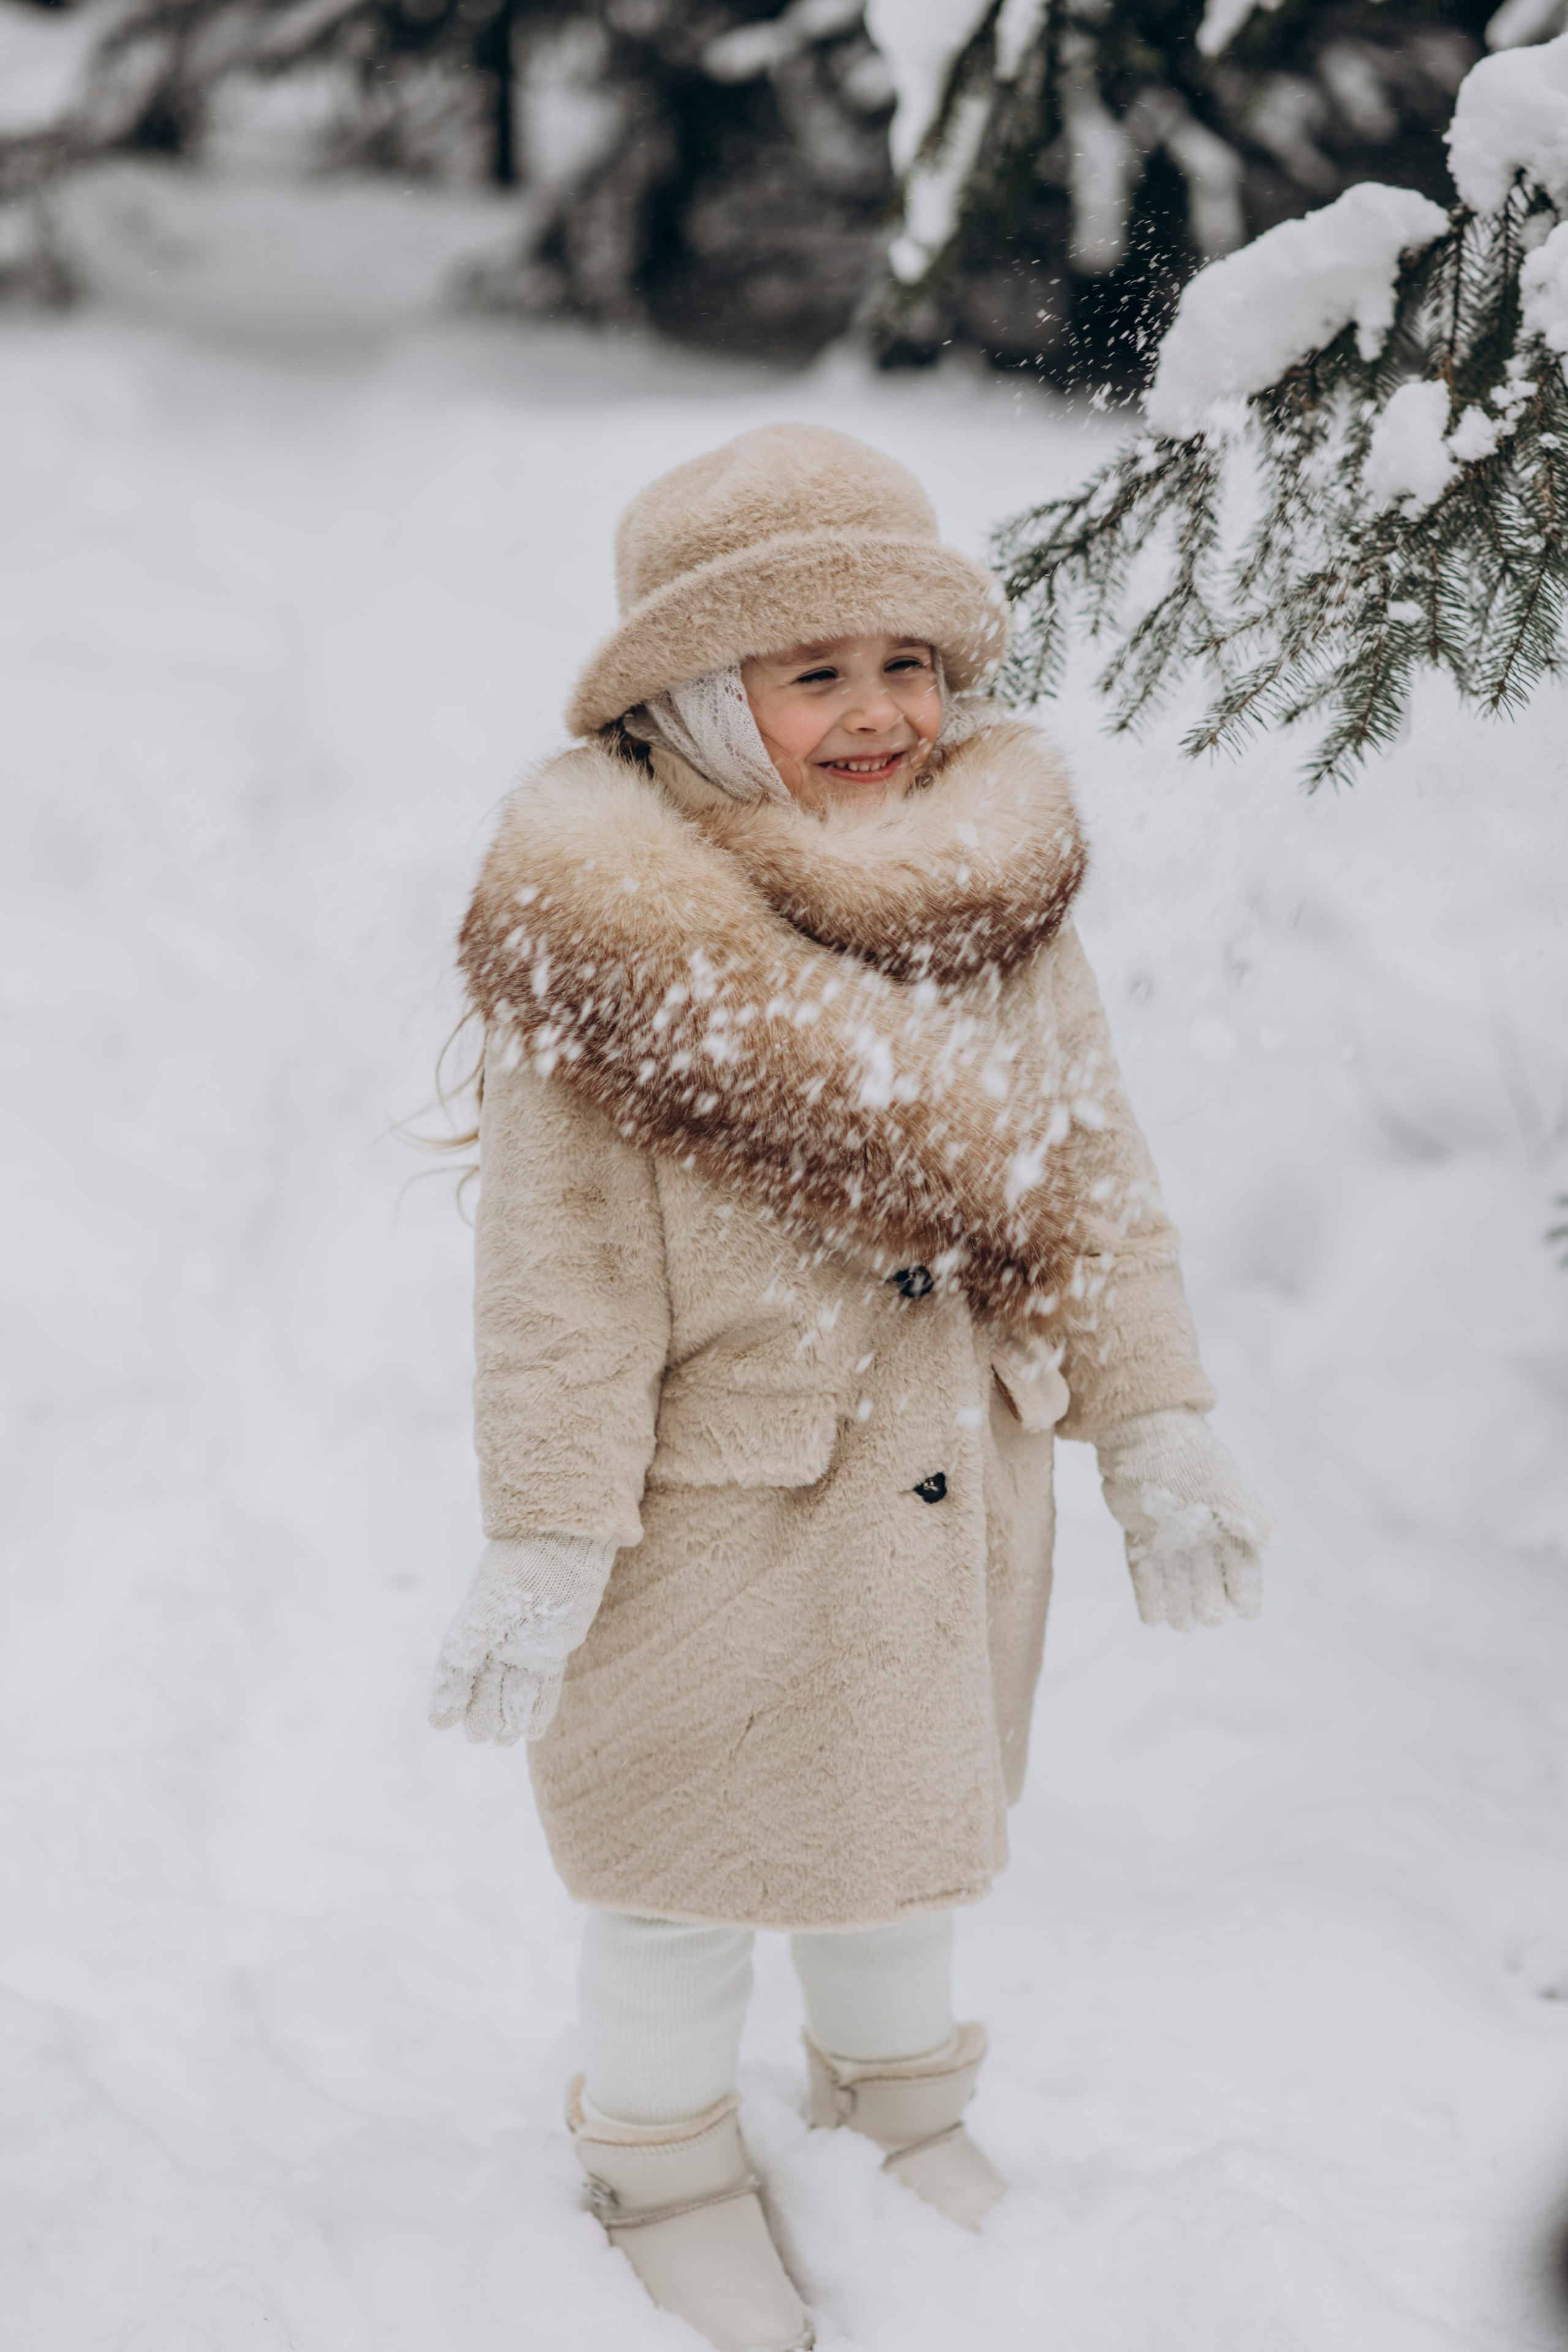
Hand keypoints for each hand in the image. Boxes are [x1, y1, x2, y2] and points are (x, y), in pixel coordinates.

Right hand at [429, 1531, 617, 1745]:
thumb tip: (455, 1660)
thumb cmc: (526, 1564)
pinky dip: (539, 1707)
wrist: (566, 1546)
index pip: (456, 1665)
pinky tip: (534, 1731)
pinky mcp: (553, 1648)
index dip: (446, 1693)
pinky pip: (544, 1684)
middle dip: (480, 1711)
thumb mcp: (496, 1598)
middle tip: (478, 1738)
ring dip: (508, 1715)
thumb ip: (476, 1629)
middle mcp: (499, 1638)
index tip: (439, 1723)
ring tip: (503, 1741)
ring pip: (513, 1688)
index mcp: (477, 1622)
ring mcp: (527, 1645)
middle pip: (484, 1683)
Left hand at [1096, 1408, 1273, 1630]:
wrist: (1146, 1436)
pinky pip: (1145, 1572)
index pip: (1241, 1567)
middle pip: (1208, 1580)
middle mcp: (1199, 1536)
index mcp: (1226, 1525)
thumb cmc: (1193, 1459)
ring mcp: (1169, 1537)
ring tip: (1181, 1624)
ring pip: (1177, 1581)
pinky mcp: (1140, 1535)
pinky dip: (1149, 1596)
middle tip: (1210, 1620)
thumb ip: (1249, 1514)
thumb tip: (1275, 1540)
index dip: (1245, 1591)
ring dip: (1179, 1604)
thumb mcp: (1226, 1486)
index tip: (1246, 1613)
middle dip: (1210, 1603)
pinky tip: (1151, 1620)